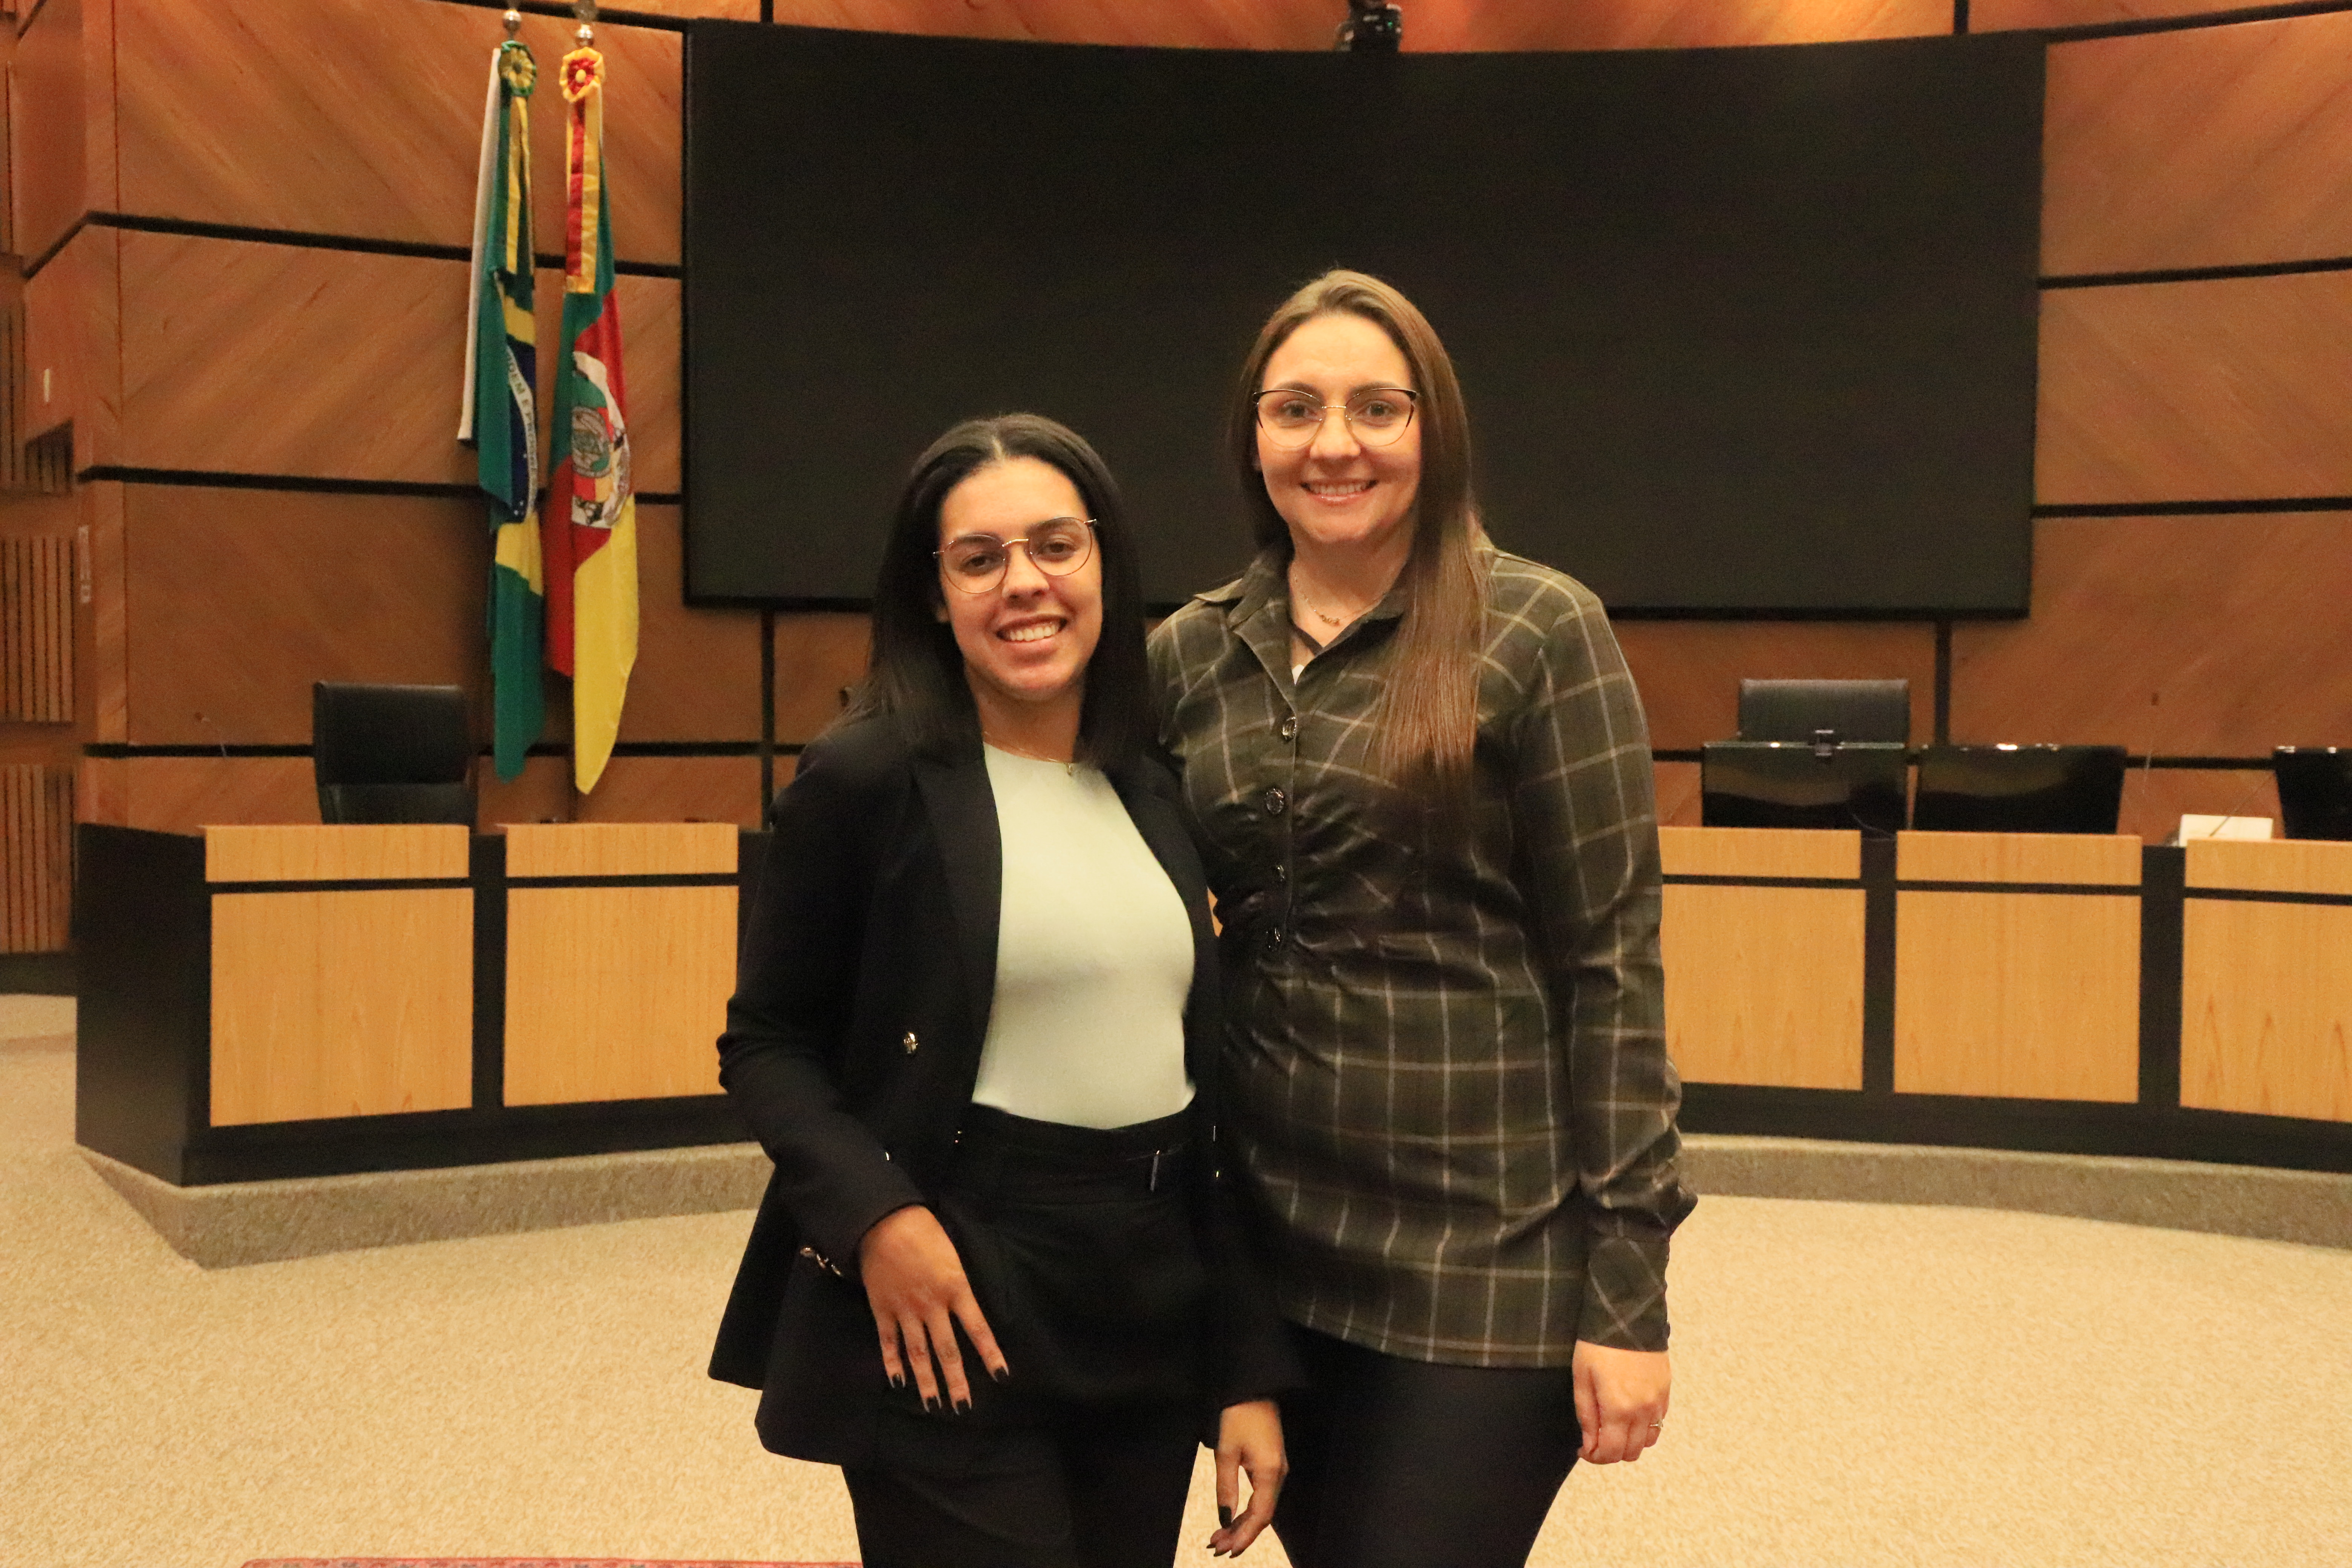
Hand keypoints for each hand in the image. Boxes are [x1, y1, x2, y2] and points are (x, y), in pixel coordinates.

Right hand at [856, 1205, 1007, 1411]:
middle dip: (956, 1381)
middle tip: (963, 1407)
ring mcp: (906, 1310)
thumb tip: (967, 1308)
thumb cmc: (925, 1232)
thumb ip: (960, 1284)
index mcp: (956, 1288)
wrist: (884, 1222)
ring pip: (918, 1354)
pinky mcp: (883, 1310)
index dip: (990, 1353)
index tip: (1001, 1375)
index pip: (978, 1328)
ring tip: (934, 1405)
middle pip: (947, 1350)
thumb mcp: (953, 1255)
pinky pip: (889, 1343)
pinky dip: (892, 1364)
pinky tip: (898, 1382)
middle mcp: (932, 1305)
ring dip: (927, 1382)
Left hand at [1207, 1399, 1284, 1556]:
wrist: (1252, 1388)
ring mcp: (1276, 1469)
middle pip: (1263, 1515)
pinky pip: (1262, 1495)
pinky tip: (1232, 1517)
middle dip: (1240, 1534)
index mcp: (1270, 1472)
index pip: (1261, 1516)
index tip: (1226, 1550)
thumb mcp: (1225, 1451)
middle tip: (1215, 1547)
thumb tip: (1225, 1519)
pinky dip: (1247, 1510)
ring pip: (1262, 1507)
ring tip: (1219, 1537)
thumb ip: (1226, 1487)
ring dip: (1242, 1524)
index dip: (1244, 1536)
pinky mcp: (1271, 1464)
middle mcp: (1278, 1474)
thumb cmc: (1237, 1416)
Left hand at [1571, 1341, 1669, 1464]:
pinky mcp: (1666, 1392)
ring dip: (1631, 1442)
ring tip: (1614, 1429)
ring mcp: (1658, 1402)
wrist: (1627, 1317)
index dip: (1595, 1457)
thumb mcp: (1582, 1379)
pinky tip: (1631, 1415)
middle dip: (1612, 1453)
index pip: (1611, 1452)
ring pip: (1648, 1441)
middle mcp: (1643, 1411)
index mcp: (1619, 1409)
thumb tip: (1590, 1444)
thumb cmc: (1597, 1347)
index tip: (1584, 1449)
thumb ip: (1587, 1415)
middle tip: (1596, 1441)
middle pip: (1631, 1452)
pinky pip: (1659, 1423)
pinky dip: (1645, 1428)